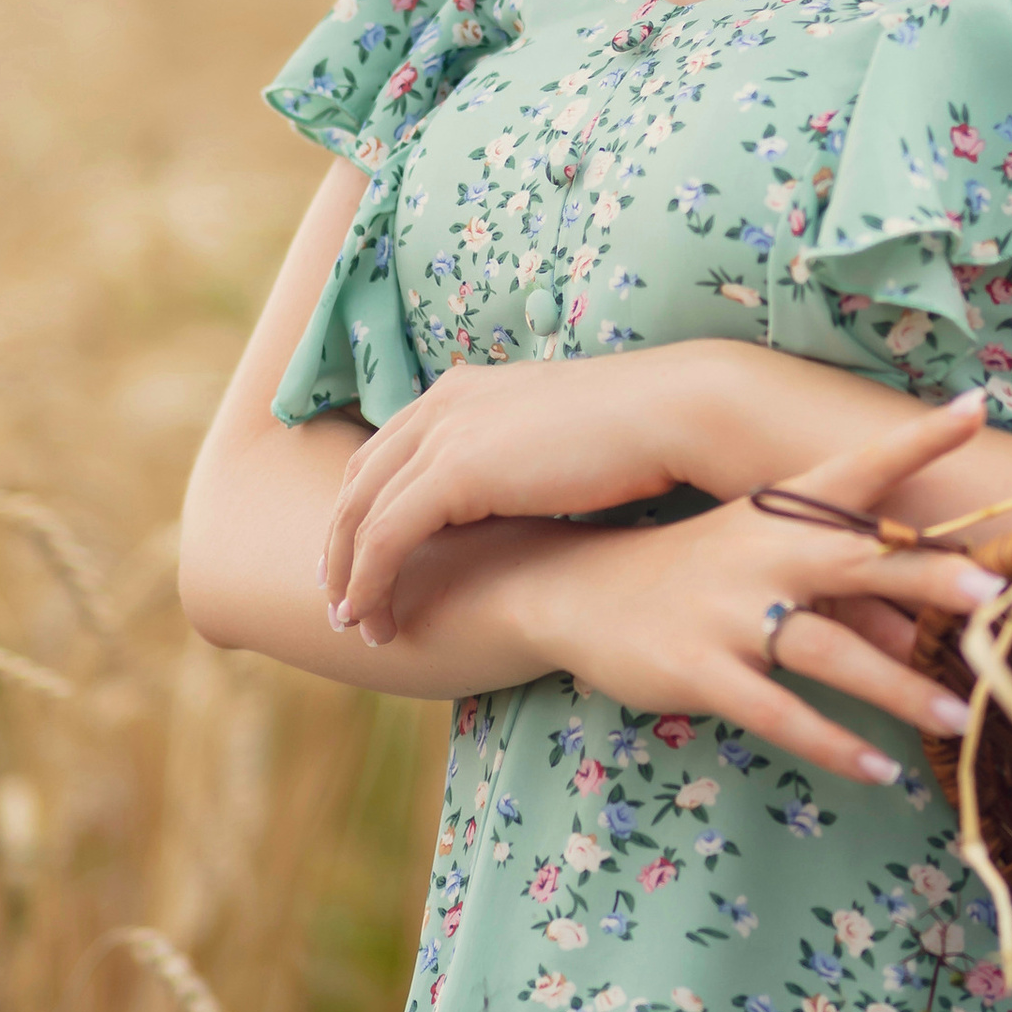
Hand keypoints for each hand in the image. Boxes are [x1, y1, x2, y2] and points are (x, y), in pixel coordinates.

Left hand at [325, 341, 735, 641]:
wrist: (672, 412)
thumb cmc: (639, 432)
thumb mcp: (556, 439)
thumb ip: (518, 458)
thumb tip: (521, 495)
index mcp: (463, 389)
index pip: (386, 452)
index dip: (362, 509)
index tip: (359, 559)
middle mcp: (442, 403)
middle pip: (358, 482)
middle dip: (340, 545)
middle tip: (340, 599)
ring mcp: (444, 433)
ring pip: (361, 515)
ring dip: (349, 574)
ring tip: (355, 621)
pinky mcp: (453, 472)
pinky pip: (385, 538)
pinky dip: (369, 582)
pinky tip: (373, 617)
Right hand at [511, 387, 1006, 788]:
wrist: (582, 592)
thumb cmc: (700, 572)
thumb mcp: (765, 549)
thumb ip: (845, 578)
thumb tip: (927, 621)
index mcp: (783, 511)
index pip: (860, 468)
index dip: (917, 440)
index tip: (974, 408)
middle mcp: (764, 553)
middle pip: (858, 559)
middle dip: (926, 575)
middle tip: (993, 592)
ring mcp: (731, 614)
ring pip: (830, 653)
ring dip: (899, 689)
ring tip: (964, 717)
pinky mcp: (702, 672)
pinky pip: (780, 715)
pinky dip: (834, 744)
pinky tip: (881, 769)